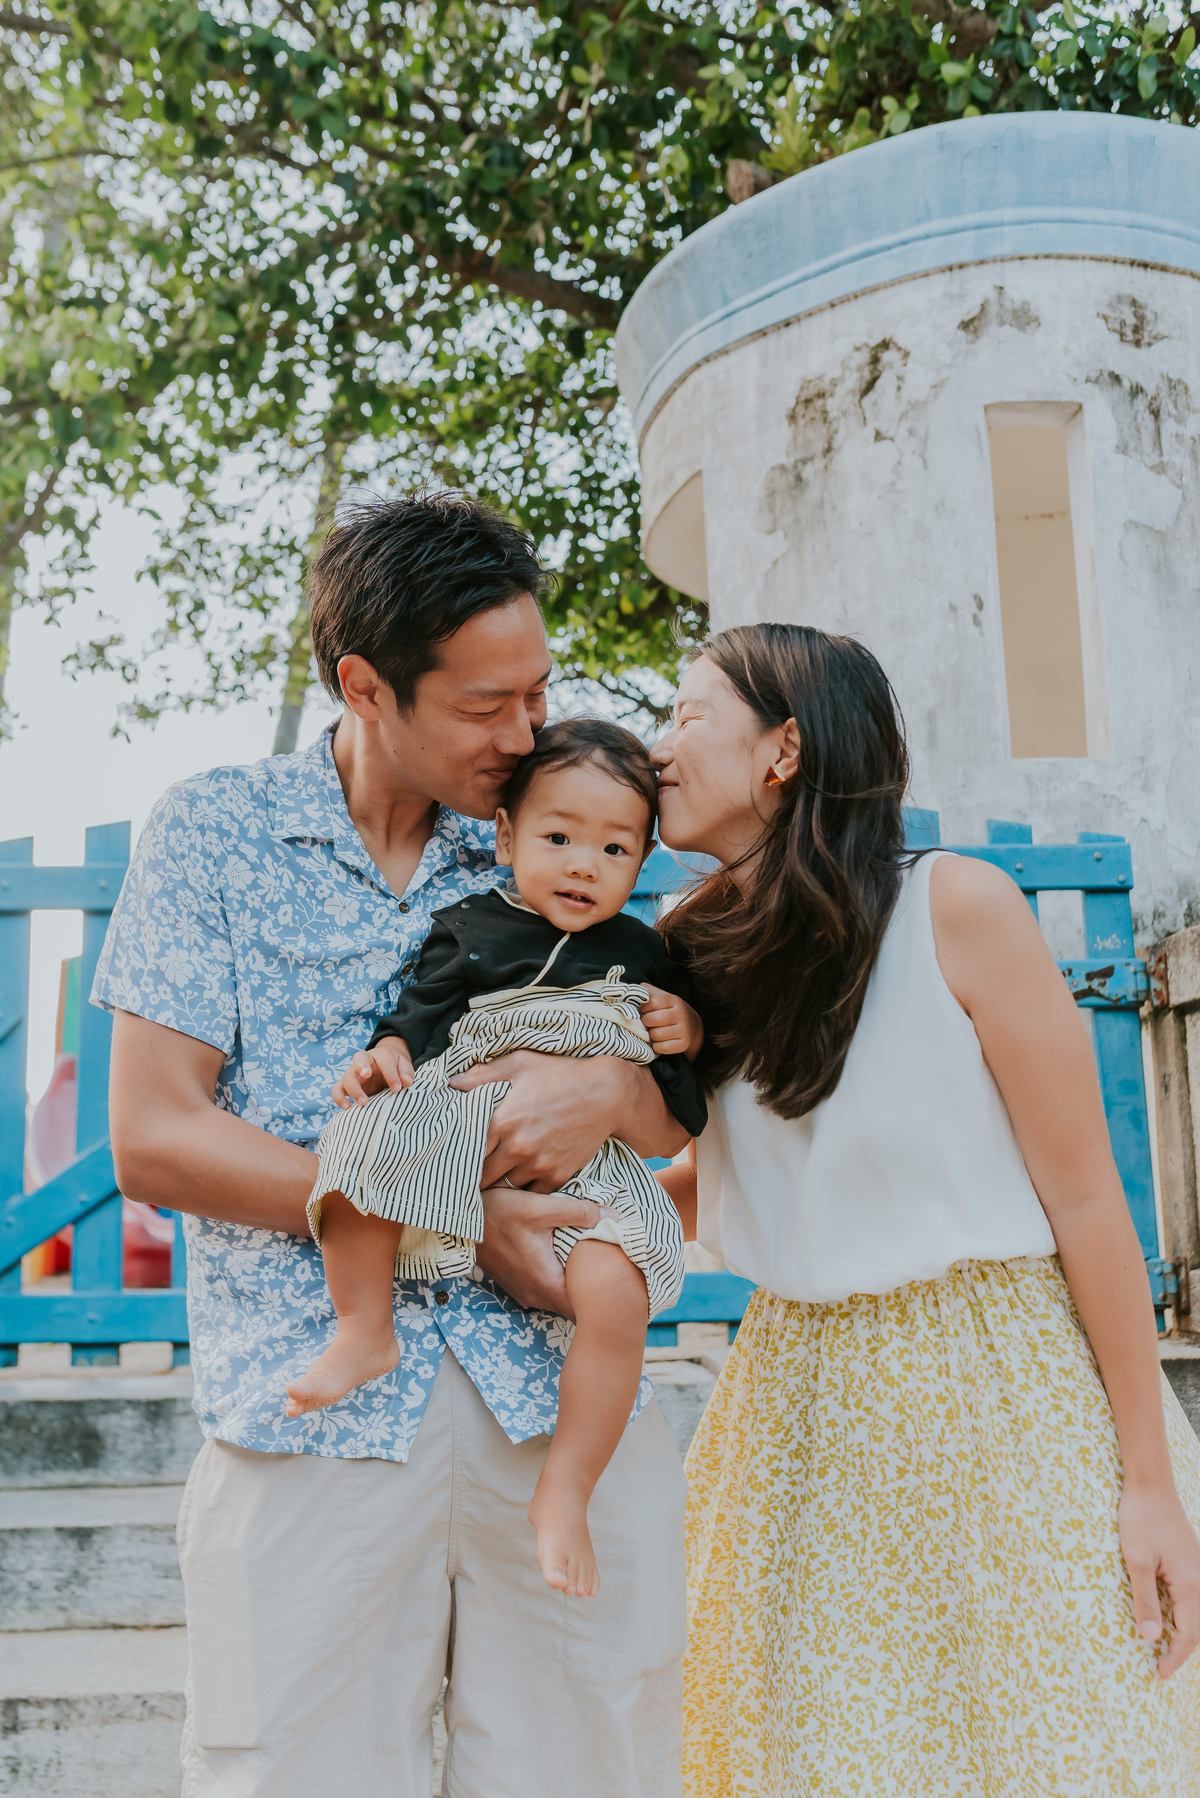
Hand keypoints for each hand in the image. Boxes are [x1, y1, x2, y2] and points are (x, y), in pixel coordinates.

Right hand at [332, 1037, 414, 1108]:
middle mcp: (364, 1061)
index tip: (397, 1088)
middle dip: (362, 1066)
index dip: (390, 1074)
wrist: (385, 1069)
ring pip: (347, 1076)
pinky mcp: (346, 1085)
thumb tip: (406, 1082)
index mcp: (380, 1055)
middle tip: (367, 1076)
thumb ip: (406, 1073)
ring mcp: (354, 1073)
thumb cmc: (395, 1068)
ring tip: (364, 1102)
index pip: (384, 1060)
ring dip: (354, 1089)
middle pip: (359, 1058)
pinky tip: (347, 1107)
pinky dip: (339, 1097)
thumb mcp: (404, 1067)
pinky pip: (337, 1089)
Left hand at [450, 1050, 680, 1187]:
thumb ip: (483, 1075)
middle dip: (477, 1176)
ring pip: (507, 1187)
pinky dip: (527, 1189)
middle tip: (472, 1176)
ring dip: (503, 1183)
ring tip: (499, 1178)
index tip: (457, 1159)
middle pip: (484, 1176)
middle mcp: (516, 1148)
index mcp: (501, 1121)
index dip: (460, 1157)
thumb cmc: (562, 1075)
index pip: (467, 1151)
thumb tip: (453, 1082)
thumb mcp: (520, 1064)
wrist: (606, 1094)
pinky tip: (525, 1179)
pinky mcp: (557, 1175)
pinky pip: (533, 1194)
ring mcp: (538, 1165)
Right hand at [477, 1185, 608, 1315]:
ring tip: (594, 1267)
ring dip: (575, 1288)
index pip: (586, 1308)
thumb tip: (612, 1216)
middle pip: (575, 1305)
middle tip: (613, 1272)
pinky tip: (567, 1263)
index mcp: (547, 1282)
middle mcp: (536, 1295)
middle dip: (594, 1293)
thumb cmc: (499, 1213)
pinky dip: (560, 1282)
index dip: (605, 1299)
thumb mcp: (540, 1206)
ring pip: (560, 1299)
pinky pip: (546, 1292)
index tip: (619, 1283)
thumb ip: (579, 1211)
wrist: (461, 1220)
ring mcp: (525, 1293)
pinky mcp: (517, 1286)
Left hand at [641, 984, 703, 1061]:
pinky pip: (663, 1048)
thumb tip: (627, 990)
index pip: (653, 1002)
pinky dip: (657, 1046)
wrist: (691, 1025)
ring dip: (651, 1035)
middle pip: (654, 1019)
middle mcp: (680, 1014)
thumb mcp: (660, 996)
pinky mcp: (683, 1044)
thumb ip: (645, 992)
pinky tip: (658, 1041)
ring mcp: (683, 1030)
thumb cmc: (668, 1010)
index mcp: (674, 1000)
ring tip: (654, 1031)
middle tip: (647, 1022)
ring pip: (657, 1035)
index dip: (644, 1007)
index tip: (644, 1010)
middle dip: (646, 1022)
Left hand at [1118, 1479, 1199, 1677]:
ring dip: (1185, 1633)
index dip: (1175, 1657)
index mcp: (1190, 1585)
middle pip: (1197, 1627)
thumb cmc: (1141, 1520)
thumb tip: (1150, 1637)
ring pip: (1197, 1613)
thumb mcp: (1136, 1561)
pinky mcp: (1192, 1562)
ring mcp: (1198, 1570)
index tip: (1160, 1673)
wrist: (1151, 1486)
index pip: (1188, 1634)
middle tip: (1162, 1667)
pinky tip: (1170, 1617)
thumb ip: (1144, 1600)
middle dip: (1182, 1650)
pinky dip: (1184, 1614)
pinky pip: (1192, 1598)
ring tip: (1167, 1649)